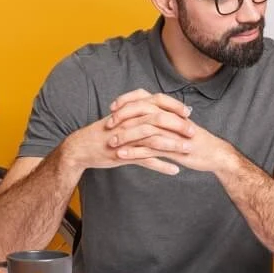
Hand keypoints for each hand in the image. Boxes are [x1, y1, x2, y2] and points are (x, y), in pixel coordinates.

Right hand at [61, 89, 193, 175]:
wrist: (81, 147)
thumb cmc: (104, 132)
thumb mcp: (120, 118)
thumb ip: (137, 111)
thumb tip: (156, 108)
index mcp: (130, 111)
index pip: (156, 102)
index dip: (174, 106)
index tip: (188, 112)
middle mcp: (129, 122)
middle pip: (158, 120)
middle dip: (178, 126)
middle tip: (193, 132)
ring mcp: (126, 139)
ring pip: (154, 140)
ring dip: (173, 146)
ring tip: (188, 151)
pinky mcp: (123, 155)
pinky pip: (145, 160)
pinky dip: (161, 165)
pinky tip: (175, 170)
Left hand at [109, 89, 236, 172]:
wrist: (215, 154)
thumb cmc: (195, 140)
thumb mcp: (179, 125)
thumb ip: (163, 118)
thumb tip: (146, 113)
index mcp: (170, 110)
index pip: (145, 98)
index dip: (127, 100)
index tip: (113, 106)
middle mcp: (170, 118)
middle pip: (142, 111)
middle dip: (122, 117)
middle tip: (108, 125)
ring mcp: (172, 133)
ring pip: (144, 131)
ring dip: (125, 136)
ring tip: (111, 143)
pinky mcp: (174, 149)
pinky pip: (151, 149)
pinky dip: (134, 152)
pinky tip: (122, 156)